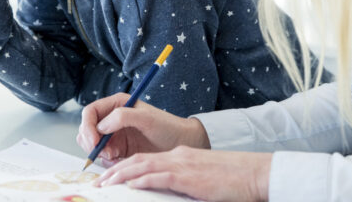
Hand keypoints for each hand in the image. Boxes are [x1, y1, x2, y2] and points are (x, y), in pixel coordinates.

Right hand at [76, 93, 209, 163]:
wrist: (179, 143)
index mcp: (116, 104)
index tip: (95, 141)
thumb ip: (122, 116)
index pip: (90, 112)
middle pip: (87, 130)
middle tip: (106, 153)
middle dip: (91, 142)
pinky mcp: (118, 149)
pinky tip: (120, 160)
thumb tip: (101, 126)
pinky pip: (102, 156)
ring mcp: (114, 134)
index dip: (88, 127)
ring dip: (99, 153)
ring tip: (116, 156)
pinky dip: (106, 161)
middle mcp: (112, 118)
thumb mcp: (146, 118)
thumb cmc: (167, 126)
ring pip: (92, 144)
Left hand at [94, 147, 271, 201]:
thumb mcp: (203, 180)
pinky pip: (159, 177)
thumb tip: (167, 194)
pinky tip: (129, 185)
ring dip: (120, 176)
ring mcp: (183, 165)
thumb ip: (183, 183)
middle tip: (97, 183)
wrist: (254, 173)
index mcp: (180, 157)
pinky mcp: (188, 177)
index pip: (145, 159)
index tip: (108, 178)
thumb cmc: (233, 179)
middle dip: (114, 171)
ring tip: (104, 185)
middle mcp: (178, 157)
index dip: (123, 168)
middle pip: (138, 161)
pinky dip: (141, 180)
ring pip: (143, 167)